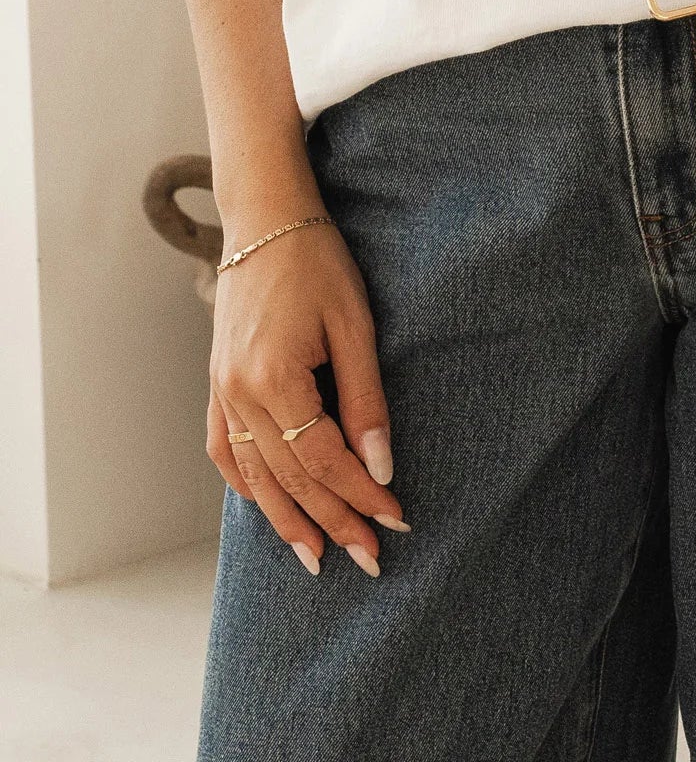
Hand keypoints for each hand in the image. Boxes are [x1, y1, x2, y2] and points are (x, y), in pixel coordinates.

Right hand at [208, 213, 406, 576]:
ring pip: (255, 475)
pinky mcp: (216, 383)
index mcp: (274, 380)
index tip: (396, 520)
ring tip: (317, 556)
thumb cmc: (318, 262)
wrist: (265, 219)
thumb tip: (380, 466)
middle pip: (291, 478)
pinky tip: (268, 506)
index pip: (325, 460)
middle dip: (333, 521)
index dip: (362, 495)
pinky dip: (247, 485)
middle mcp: (238, 395)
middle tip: (370, 559)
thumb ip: (366, 399)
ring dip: (287, 519)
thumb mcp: (355, 325)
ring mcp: (220, 392)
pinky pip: (225, 449)